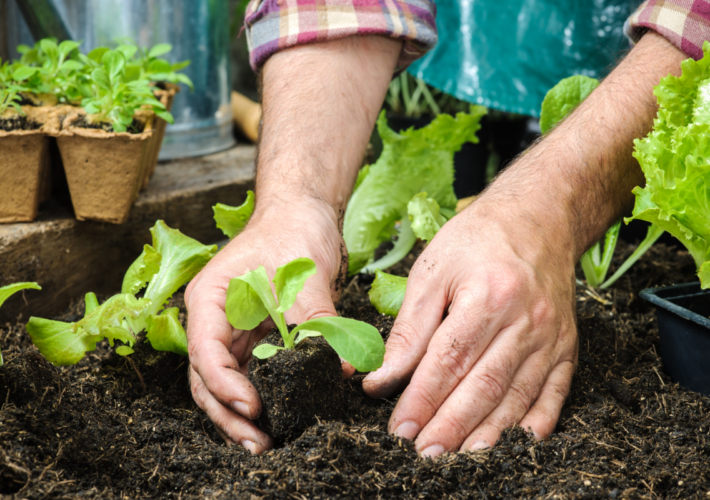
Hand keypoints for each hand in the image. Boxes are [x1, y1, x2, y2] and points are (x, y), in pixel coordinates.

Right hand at [185, 198, 348, 452]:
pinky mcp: (258, 341)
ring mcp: (234, 333)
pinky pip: (255, 376)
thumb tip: (340, 367)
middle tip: (258, 443)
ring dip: (242, 415)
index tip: (253, 406)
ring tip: (265, 443)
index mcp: (210, 299)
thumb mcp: (305, 273)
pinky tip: (280, 419)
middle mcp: (215, 321)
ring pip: (227, 384)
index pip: (205, 350)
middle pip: (208, 378)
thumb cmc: (295, 230)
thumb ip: (319, 320)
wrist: (304, 214)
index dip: (224, 384)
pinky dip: (265, 398)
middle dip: (229, 414)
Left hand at [363, 199, 578, 455]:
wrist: (537, 218)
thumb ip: (409, 328)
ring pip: (517, 397)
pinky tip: (515, 444)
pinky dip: (536, 423)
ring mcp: (552, 337)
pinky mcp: (567, 346)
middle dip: (450, 426)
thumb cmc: (476, 240)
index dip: (422, 399)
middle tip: (424, 455)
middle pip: (483, 386)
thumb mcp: (432, 272)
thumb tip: (382, 378)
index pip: (448, 361)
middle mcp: (525, 321)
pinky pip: (555, 393)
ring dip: (488, 434)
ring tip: (460, 460)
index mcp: (487, 296)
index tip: (400, 428)